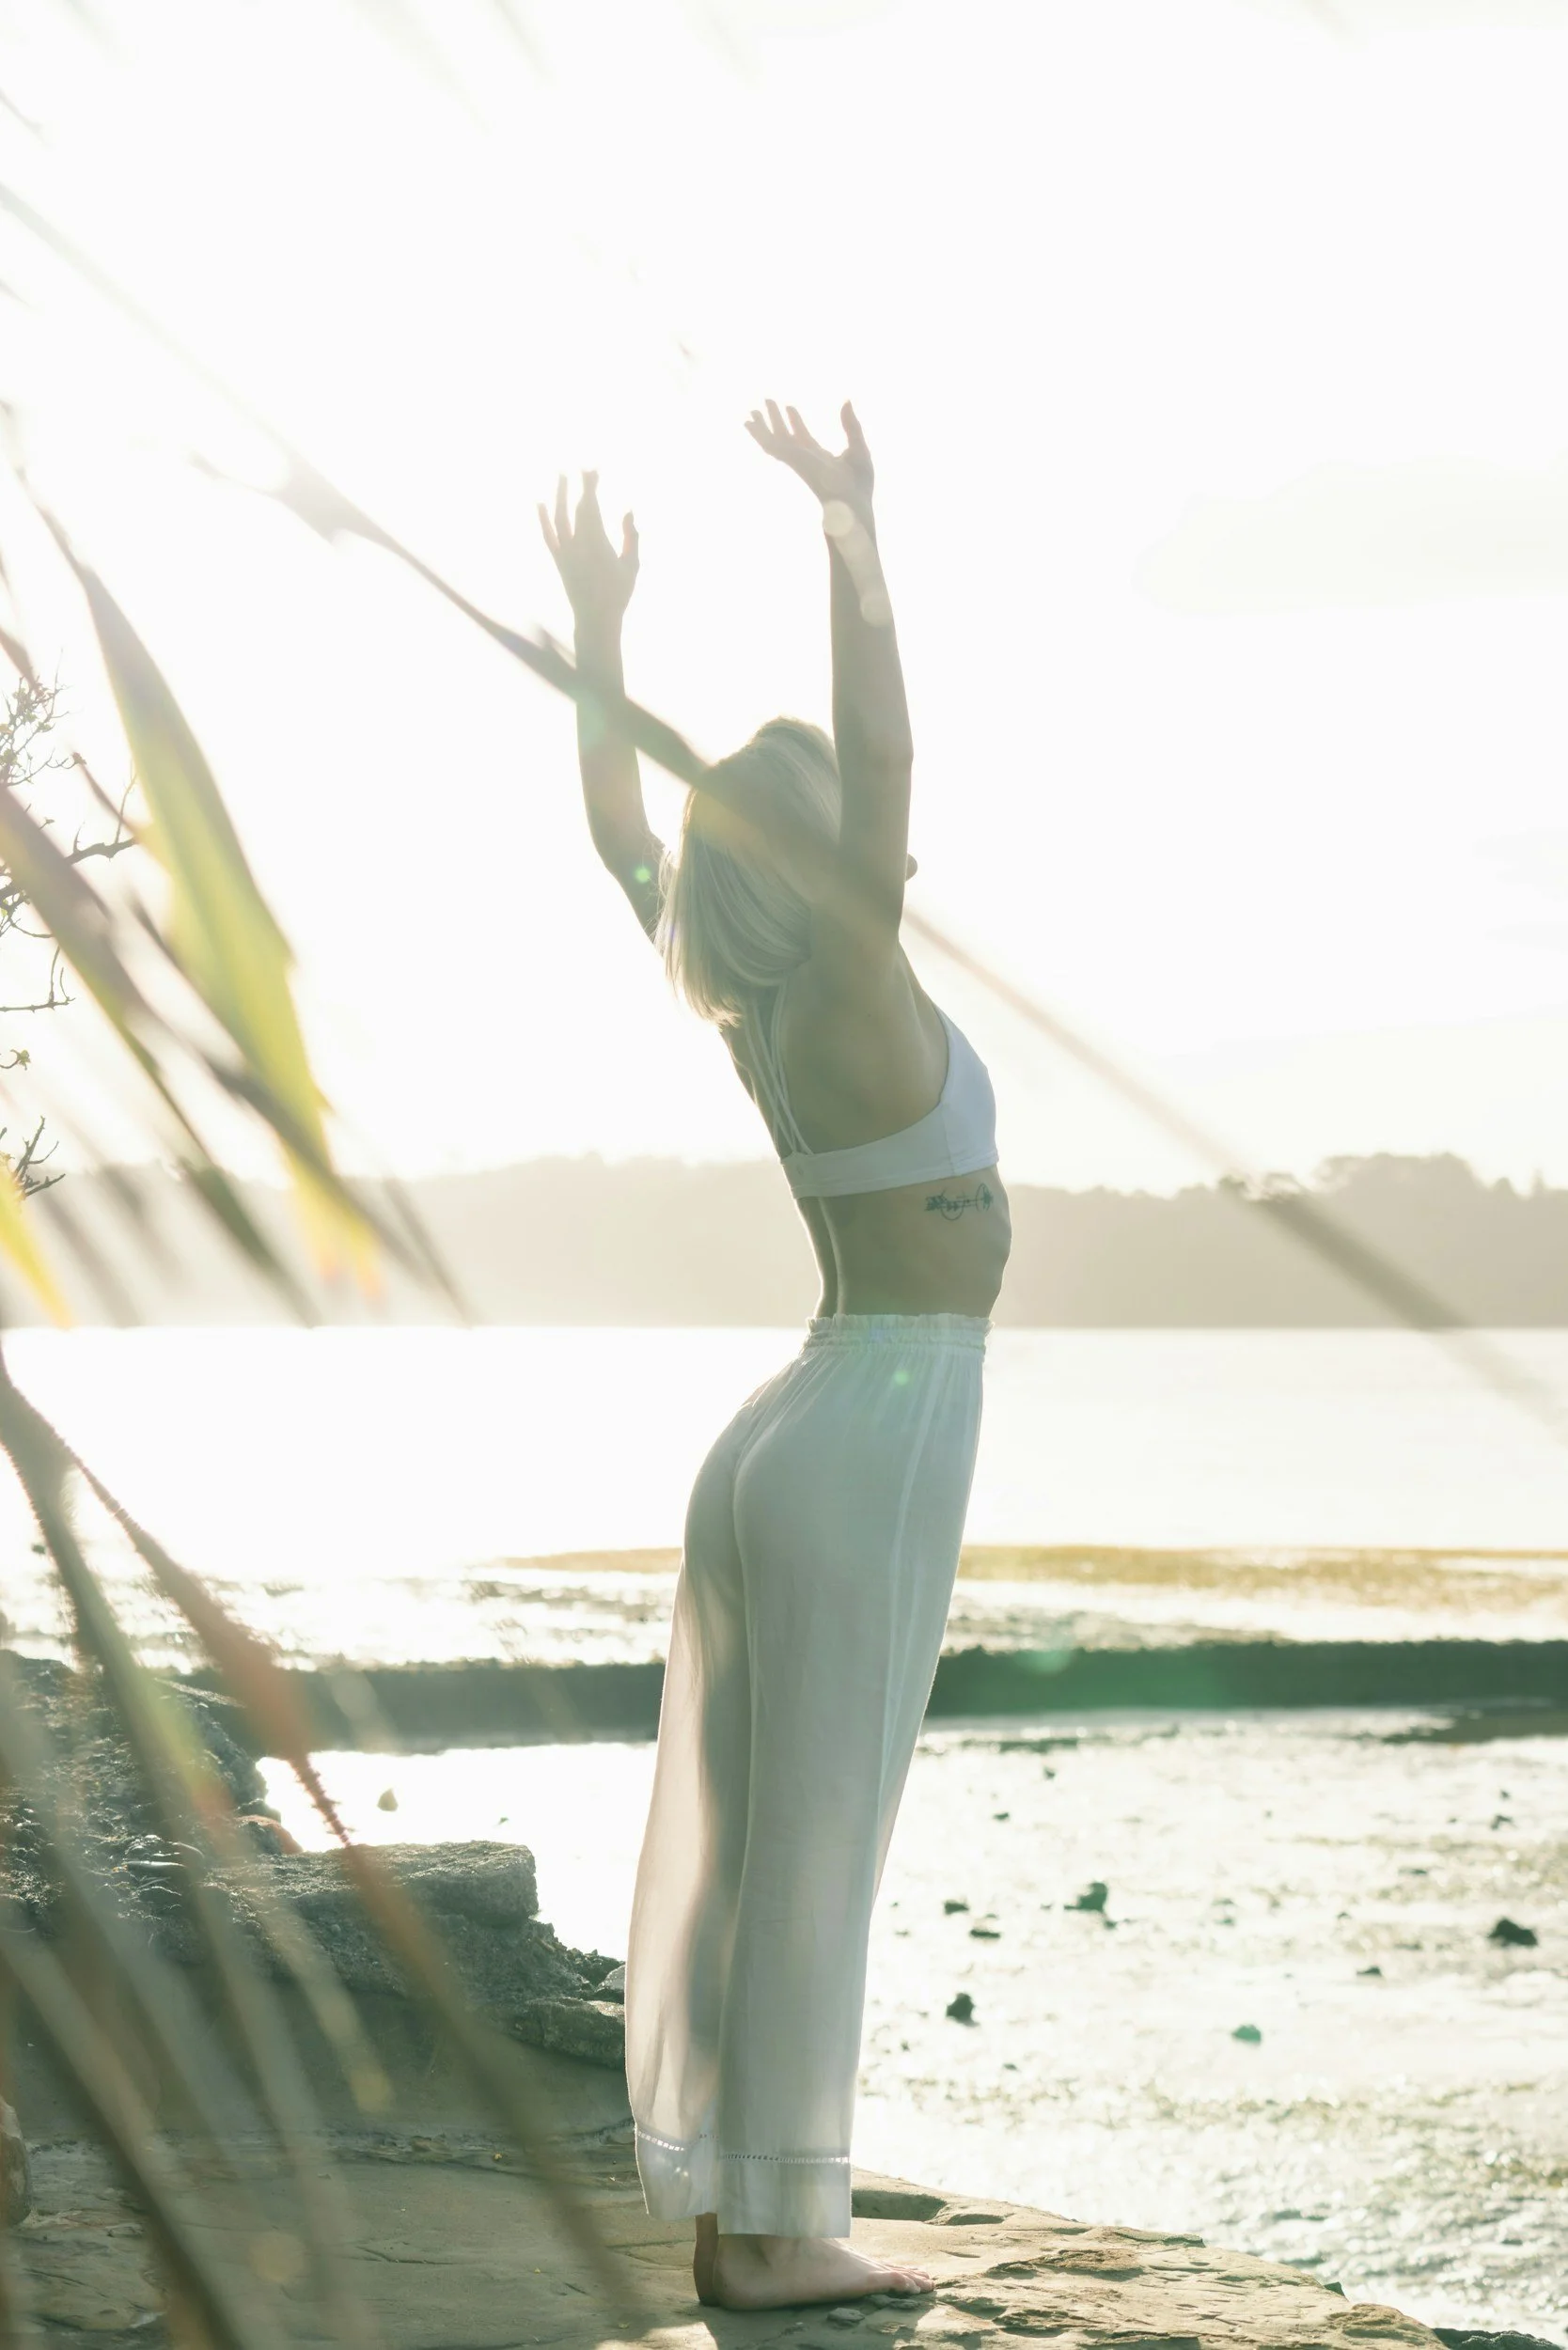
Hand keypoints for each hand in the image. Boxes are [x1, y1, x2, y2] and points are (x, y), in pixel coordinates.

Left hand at [538, 471, 638, 627]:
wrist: (595, 619)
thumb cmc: (618, 593)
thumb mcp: (631, 565)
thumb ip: (630, 537)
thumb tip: (628, 511)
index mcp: (598, 545)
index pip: (591, 507)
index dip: (590, 487)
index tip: (593, 470)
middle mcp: (578, 546)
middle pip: (577, 508)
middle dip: (581, 486)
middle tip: (585, 467)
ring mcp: (565, 553)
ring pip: (559, 517)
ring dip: (560, 494)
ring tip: (561, 475)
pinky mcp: (558, 561)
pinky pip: (548, 535)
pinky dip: (543, 518)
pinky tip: (540, 502)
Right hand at [744, 400, 874, 520]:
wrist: (852, 502)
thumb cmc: (859, 483)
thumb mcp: (858, 446)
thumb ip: (851, 425)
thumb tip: (846, 401)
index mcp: (820, 457)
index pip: (803, 437)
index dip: (796, 422)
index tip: (790, 408)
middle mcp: (805, 459)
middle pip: (786, 436)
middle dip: (776, 420)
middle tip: (768, 402)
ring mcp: (796, 460)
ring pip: (774, 440)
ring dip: (762, 426)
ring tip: (752, 411)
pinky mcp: (791, 460)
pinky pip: (771, 445)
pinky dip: (759, 434)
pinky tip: (750, 424)